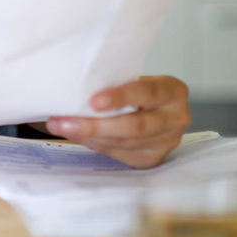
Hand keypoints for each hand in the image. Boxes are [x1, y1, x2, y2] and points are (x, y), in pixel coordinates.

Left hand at [46, 76, 189, 168]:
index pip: (147, 93)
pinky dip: (94, 143)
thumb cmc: (138, 88)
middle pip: (135, 126)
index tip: (93, 101)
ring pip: (124, 143)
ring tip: (61, 126)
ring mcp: (166, 142)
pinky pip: (119, 153)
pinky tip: (76, 135)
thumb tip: (72, 88)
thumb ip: (115, 82)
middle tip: (64, 121)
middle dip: (96, 125)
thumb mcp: (134, 78)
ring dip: (88, 136)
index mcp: (173, 91)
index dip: (121, 97)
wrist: (155, 107)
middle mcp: (175, 118)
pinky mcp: (152, 158)